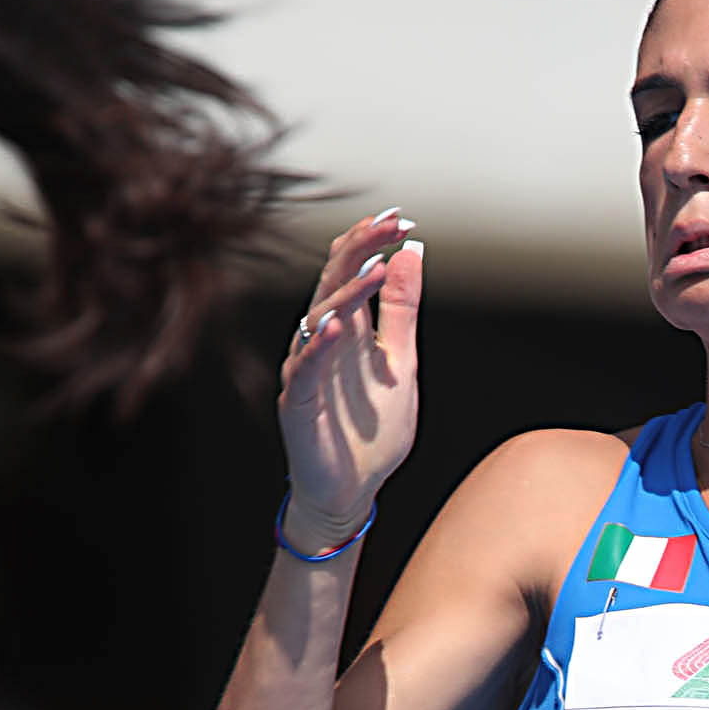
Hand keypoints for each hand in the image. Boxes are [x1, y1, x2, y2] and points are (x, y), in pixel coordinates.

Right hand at [277, 209, 421, 541]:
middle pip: (334, 282)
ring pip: (319, 319)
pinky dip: (321, 347)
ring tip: (374, 267)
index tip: (400, 218)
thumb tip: (410, 252)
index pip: (353, 271)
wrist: (352, 491)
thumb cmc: (372, 431)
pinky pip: (307, 368)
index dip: (371, 243)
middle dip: (361, 250)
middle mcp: (321, 340)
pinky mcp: (298, 401)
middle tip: (388, 224)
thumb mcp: (400, 362)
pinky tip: (338, 327)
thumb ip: (401, 310)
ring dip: (346, 292)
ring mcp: (306, 369)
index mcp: (347, 328)